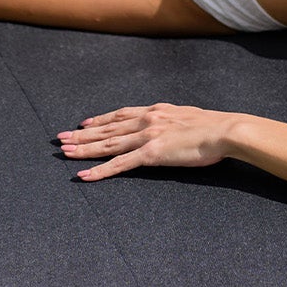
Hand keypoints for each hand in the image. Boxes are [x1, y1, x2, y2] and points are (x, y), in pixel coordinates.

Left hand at [57, 103, 239, 179]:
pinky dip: (100, 170)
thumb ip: (175, 121)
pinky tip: (85, 175)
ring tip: (65, 153)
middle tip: (62, 138)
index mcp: (156, 111)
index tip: (84, 122)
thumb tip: (174, 126)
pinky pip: (120, 164)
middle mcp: (146, 120)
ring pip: (108, 144)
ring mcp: (147, 136)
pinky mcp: (151, 154)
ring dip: (84, 149)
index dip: (100, 119)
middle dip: (83, 134)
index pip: (121, 114)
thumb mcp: (189, 118)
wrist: (225, 130)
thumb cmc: (215, 127)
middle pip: (107, 128)